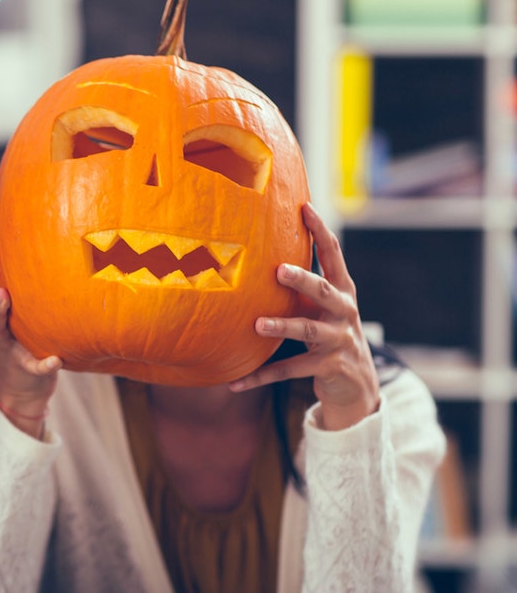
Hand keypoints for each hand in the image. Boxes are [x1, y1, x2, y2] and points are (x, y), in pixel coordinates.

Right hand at [0, 221, 60, 437]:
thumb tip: (61, 227)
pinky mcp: (25, 367)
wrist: (26, 385)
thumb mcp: (29, 300)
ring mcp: (7, 342)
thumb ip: (33, 273)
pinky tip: (55, 360)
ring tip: (4, 296)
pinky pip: (33, 365)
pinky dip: (42, 364)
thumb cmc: (31, 329)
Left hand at [230, 203, 378, 429]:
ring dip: (281, 327)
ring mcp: (337, 341)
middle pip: (323, 291)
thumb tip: (266, 251)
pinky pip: (288, 370)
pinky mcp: (327, 367)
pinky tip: (234, 382)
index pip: (334, 255)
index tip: (305, 207)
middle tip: (279, 270)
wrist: (358, 386)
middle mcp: (343, 313)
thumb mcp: (324, 307)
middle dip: (302, 280)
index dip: (321, 231)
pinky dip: (259, 376)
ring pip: (306, 331)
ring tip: (257, 325)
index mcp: (342, 292)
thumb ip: (305, 284)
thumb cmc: (331, 334)